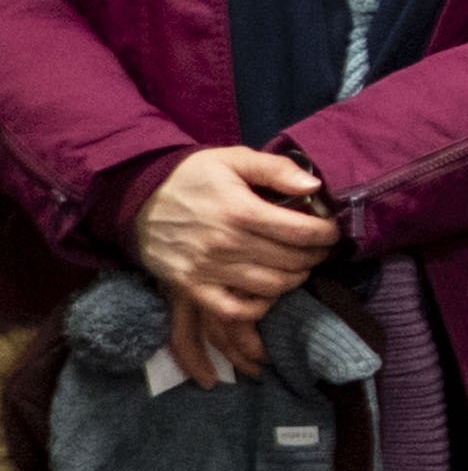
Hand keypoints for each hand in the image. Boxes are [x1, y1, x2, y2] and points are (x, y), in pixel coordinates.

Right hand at [136, 145, 337, 383]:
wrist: (134, 197)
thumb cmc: (190, 176)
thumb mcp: (232, 159)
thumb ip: (275, 168)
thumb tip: (315, 184)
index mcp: (239, 210)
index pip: (302, 232)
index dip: (326, 234)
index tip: (330, 231)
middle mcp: (225, 243)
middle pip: (291, 261)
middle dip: (315, 255)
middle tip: (318, 248)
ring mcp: (206, 269)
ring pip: (271, 287)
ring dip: (294, 279)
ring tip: (298, 266)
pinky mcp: (190, 286)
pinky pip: (233, 311)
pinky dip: (257, 308)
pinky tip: (267, 293)